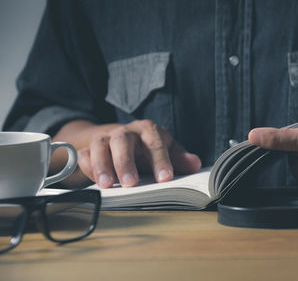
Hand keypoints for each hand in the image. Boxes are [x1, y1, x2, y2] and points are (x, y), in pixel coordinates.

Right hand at [76, 120, 200, 187]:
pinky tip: (94, 180)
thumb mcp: (167, 150)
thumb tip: (195, 164)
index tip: (165, 178)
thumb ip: (180, 158)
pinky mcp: (89, 148)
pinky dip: (87, 167)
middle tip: (131, 183)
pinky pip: (84, 154)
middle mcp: (126, 132)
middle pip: (123, 141)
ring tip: (107, 185)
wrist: (122, 138)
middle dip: (126, 162)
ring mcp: (106, 139)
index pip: (156, 143)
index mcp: (149, 131)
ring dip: (102, 165)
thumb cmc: (148, 147)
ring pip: (100, 145)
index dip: (161, 161)